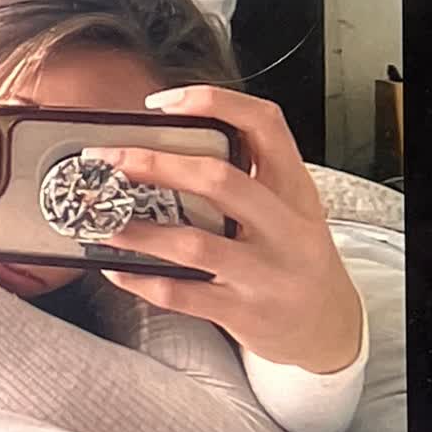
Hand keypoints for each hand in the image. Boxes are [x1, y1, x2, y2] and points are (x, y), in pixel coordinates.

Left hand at [88, 85, 363, 372]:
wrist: (329, 327)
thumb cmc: (295, 257)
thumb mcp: (290, 208)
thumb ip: (246, 177)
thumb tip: (164, 147)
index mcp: (295, 188)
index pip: (264, 125)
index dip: (214, 103)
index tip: (163, 103)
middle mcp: (285, 227)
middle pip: (219, 181)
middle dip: (156, 165)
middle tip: (110, 160)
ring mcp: (266, 273)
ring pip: (194, 244)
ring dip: (139, 231)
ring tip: (102, 220)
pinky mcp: (244, 313)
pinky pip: (183, 294)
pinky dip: (142, 280)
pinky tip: (116, 267)